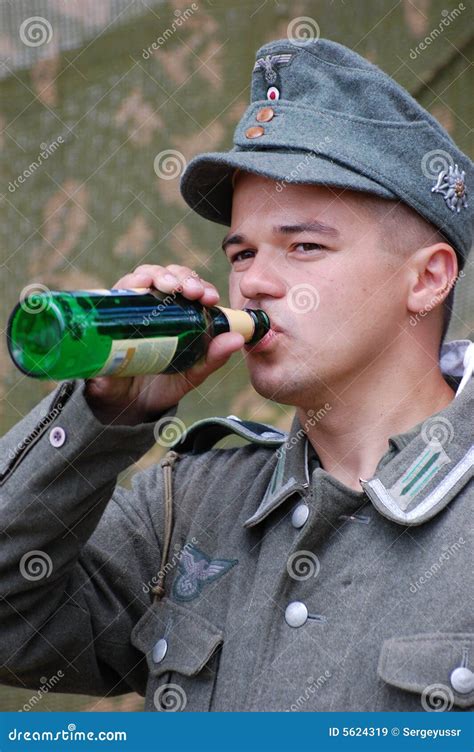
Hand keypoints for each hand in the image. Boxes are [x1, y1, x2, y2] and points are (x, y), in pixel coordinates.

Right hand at [83, 265, 244, 424]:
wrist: (127, 408)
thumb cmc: (161, 386)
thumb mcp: (192, 372)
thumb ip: (213, 357)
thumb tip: (237, 339)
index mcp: (176, 314)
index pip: (189, 286)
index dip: (200, 285)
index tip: (210, 298)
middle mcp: (152, 305)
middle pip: (167, 275)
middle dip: (182, 277)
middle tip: (193, 292)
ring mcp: (130, 309)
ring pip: (143, 276)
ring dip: (158, 274)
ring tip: (170, 287)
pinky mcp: (108, 317)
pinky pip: (116, 292)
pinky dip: (129, 283)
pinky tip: (140, 284)